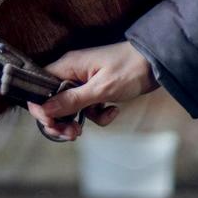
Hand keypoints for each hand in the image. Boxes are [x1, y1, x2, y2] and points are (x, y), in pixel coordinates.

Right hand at [26, 41, 157, 140]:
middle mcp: (71, 72)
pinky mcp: (96, 89)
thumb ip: (72, 100)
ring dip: (80, 120)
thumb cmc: (129, 70)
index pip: (39, 87)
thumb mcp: (101, 89)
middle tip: (72, 134)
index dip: (41, 108)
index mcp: (67, 66)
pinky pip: (88, 107)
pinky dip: (98, 114)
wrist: (157, 63)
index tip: (53, 124)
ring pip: (71, 107)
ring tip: (87, 129)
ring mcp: (83, 81)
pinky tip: (113, 111)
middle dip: (60, 120)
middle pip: (52, 100)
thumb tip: (44, 110)